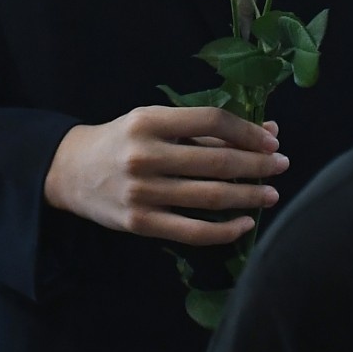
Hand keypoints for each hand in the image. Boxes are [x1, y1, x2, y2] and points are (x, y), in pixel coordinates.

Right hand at [43, 106, 288, 245]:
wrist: (70, 170)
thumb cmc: (122, 141)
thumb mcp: (154, 122)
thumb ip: (205, 130)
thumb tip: (267, 133)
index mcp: (149, 121)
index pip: (211, 121)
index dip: (247, 132)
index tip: (271, 141)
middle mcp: (145, 155)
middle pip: (216, 162)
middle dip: (257, 166)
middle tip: (282, 166)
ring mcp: (142, 192)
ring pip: (209, 197)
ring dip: (248, 197)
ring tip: (271, 194)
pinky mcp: (140, 223)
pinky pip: (192, 231)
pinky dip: (224, 230)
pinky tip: (245, 224)